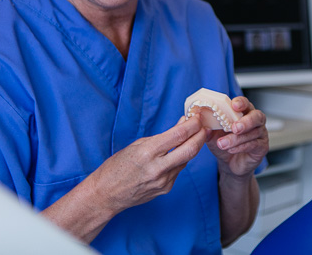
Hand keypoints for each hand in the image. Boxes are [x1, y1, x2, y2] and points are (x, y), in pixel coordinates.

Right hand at [89, 115, 207, 213]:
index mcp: (147, 152)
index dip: (192, 124)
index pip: (179, 135)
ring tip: (194, 137)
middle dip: (201, 136)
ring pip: (186, 160)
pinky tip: (177, 154)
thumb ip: (163, 136)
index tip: (197, 117)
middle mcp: (157, 167)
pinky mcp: (166, 189)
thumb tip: (182, 123)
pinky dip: (180, 160)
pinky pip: (178, 170)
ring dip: (192, 147)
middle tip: (206, 127)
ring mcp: (163, 180)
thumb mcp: (138, 144)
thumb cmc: (118, 166)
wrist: (106, 194)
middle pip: (190, 149)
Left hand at [205, 96, 268, 178]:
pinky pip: (254, 145)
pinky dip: (241, 147)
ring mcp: (260, 134)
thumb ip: (209, 127)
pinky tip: (231, 149)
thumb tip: (200, 120)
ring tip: (223, 144)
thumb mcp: (213, 135)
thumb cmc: (224, 144)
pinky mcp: (262, 147)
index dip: (241, 102)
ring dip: (236, 139)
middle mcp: (255, 121)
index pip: (245, 103)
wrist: (230, 164)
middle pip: (257, 116)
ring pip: (253, 133)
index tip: (234, 105)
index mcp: (244, 112)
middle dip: (246, 121)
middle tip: (234, 127)